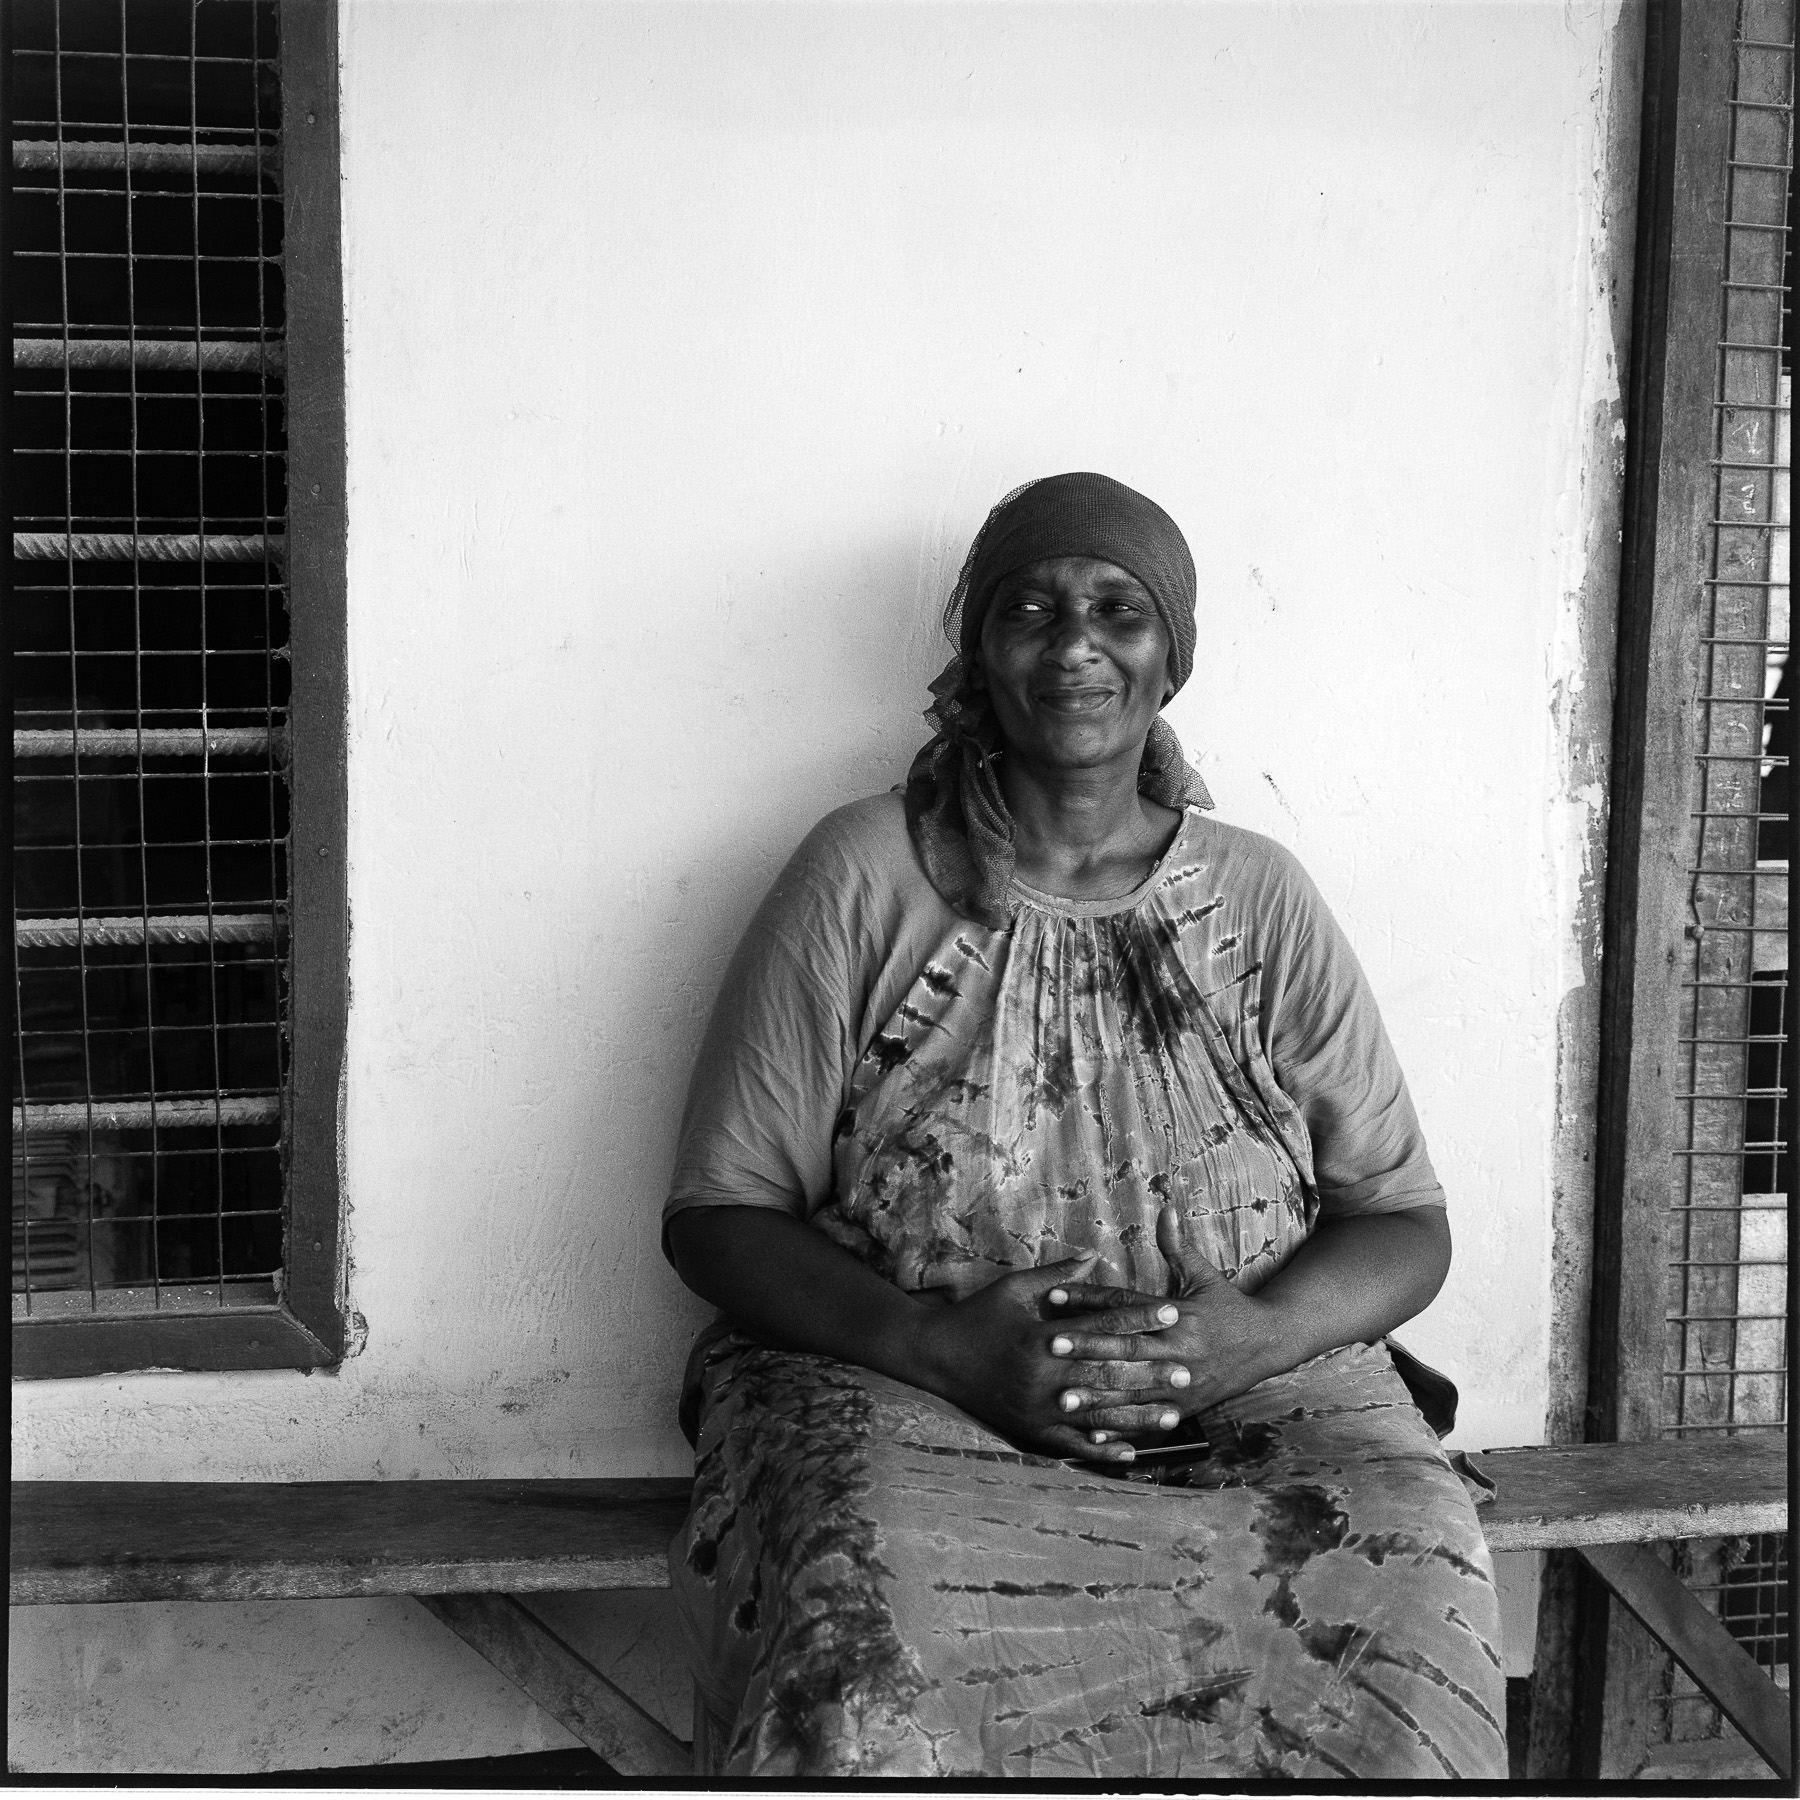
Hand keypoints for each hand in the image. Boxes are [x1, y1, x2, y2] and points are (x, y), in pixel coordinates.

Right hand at [910, 1255, 1166, 1463]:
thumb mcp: (1013, 1288)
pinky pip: (1073, 1445)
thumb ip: (1056, 1275)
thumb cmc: (977, 1316)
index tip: (1172, 1312)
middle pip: (1108, 1373)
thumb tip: (1094, 1256)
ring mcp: (1036, 1409)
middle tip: (1188, 1368)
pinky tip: (1132, 1452)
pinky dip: (1103, 1450)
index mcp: (1041, 1337)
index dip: (1139, 1317)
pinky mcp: (1029, 1432)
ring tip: (1174, 1412)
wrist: (935, 1357)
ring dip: (1139, 1415)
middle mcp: (1043, 1376)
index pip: (1102, 1325)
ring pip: (1098, 1415)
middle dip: (1150, 1371)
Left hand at [1046, 1207, 1288, 1440]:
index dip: (1089, 1299)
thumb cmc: (1227, 1306)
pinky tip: (1094, 1434)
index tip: (1053, 1296)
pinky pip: (1149, 1420)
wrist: (1267, 1345)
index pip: (1125, 1305)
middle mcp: (1178, 1350)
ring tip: (1062, 1398)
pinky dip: (1122, 1427)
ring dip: (1097, 1395)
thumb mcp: (1203, 1275)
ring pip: (1133, 1390)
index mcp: (1178, 1315)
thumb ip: (1177, 1245)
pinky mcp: (1184, 1407)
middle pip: (1125, 1348)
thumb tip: (1165, 1207)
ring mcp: (1182, 1383)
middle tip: (1048, 1346)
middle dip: (1086, 1348)